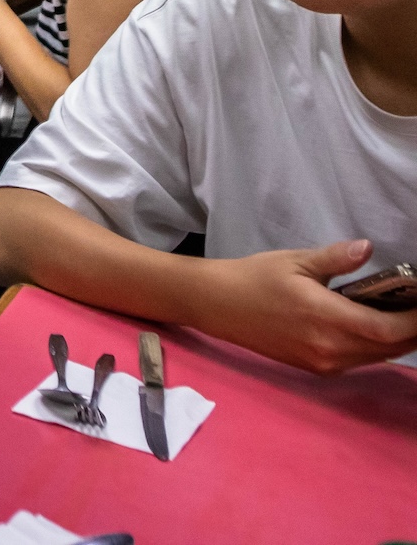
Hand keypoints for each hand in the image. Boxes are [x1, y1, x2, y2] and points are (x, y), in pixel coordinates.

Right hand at [195, 239, 416, 373]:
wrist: (218, 305)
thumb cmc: (255, 278)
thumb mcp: (294, 261)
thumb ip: (335, 259)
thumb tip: (367, 248)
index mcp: (324, 319)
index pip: (387, 329)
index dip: (415, 320)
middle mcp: (328, 349)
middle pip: (390, 348)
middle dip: (412, 329)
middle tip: (415, 304)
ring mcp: (323, 363)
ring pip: (378, 356)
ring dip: (397, 338)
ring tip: (403, 313)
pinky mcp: (317, 368)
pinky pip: (360, 360)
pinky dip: (377, 345)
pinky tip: (376, 325)